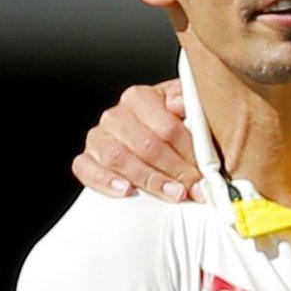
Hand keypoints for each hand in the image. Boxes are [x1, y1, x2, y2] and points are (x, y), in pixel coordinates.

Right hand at [72, 79, 203, 201]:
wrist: (152, 137)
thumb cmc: (175, 125)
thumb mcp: (189, 108)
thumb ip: (190, 103)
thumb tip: (179, 104)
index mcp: (140, 98)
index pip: (167, 128)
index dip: (188, 153)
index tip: (203, 171)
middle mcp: (116, 116)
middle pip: (145, 146)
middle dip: (173, 170)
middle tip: (191, 187)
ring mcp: (98, 138)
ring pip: (118, 158)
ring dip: (149, 179)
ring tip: (172, 193)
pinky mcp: (86, 158)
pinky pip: (86, 169)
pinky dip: (106, 180)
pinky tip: (126, 190)